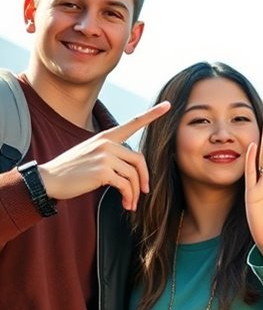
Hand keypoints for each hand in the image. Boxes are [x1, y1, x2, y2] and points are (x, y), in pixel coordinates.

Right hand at [38, 102, 170, 210]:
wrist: (49, 179)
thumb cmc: (72, 169)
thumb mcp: (92, 153)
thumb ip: (112, 153)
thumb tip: (132, 166)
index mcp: (106, 136)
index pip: (132, 123)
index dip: (152, 114)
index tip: (168, 105)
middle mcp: (107, 143)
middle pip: (139, 160)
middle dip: (144, 178)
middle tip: (144, 192)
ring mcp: (104, 156)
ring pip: (133, 175)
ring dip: (135, 192)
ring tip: (130, 203)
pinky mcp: (102, 171)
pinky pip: (125, 185)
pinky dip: (128, 197)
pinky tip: (125, 204)